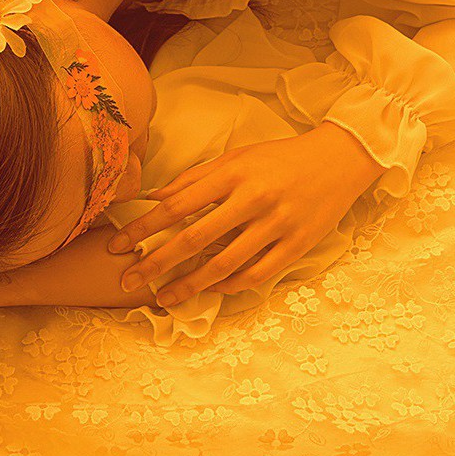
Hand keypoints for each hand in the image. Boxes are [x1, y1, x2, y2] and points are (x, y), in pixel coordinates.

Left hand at [107, 122, 385, 305]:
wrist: (338, 160)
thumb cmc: (278, 157)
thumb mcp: (236, 157)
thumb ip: (195, 178)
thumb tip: (154, 197)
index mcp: (232, 173)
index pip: (176, 205)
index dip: (142, 228)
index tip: (116, 246)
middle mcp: (252, 199)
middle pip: (194, 238)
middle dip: (155, 262)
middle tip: (128, 280)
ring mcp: (277, 225)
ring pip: (223, 265)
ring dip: (188, 285)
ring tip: (162, 298)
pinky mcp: (297, 245)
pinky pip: (256, 275)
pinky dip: (229, 287)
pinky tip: (209, 291)